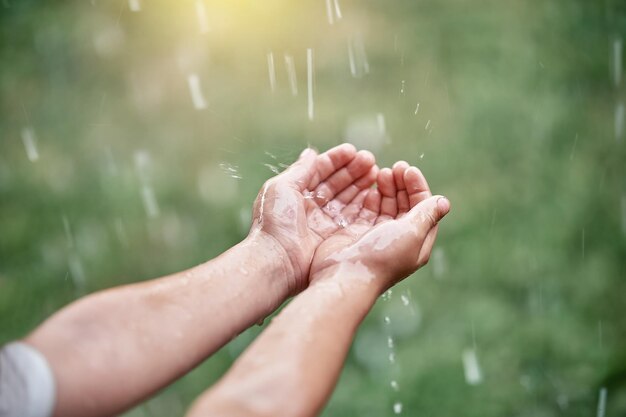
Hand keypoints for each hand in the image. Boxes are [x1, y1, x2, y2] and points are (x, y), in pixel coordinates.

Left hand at [249, 144, 377, 293]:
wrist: (277, 261)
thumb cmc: (275, 223)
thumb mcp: (282, 188)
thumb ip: (300, 170)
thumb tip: (311, 153)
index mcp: (296, 194)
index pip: (320, 171)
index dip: (336, 160)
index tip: (353, 151)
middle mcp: (311, 208)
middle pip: (336, 184)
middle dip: (353, 171)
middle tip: (370, 160)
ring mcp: (324, 223)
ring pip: (347, 199)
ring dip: (361, 184)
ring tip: (376, 171)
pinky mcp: (335, 238)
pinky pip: (354, 217)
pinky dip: (365, 204)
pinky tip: (375, 192)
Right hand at [308, 161, 449, 291]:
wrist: (345, 275)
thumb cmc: (381, 256)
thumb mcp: (411, 233)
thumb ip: (427, 215)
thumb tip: (444, 202)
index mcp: (417, 243)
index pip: (424, 209)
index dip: (418, 188)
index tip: (408, 170)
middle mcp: (398, 240)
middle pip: (405, 205)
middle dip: (402, 184)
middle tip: (395, 167)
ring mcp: (377, 236)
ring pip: (386, 206)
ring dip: (387, 188)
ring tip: (381, 173)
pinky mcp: (357, 233)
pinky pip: (367, 211)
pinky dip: (371, 197)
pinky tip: (370, 188)